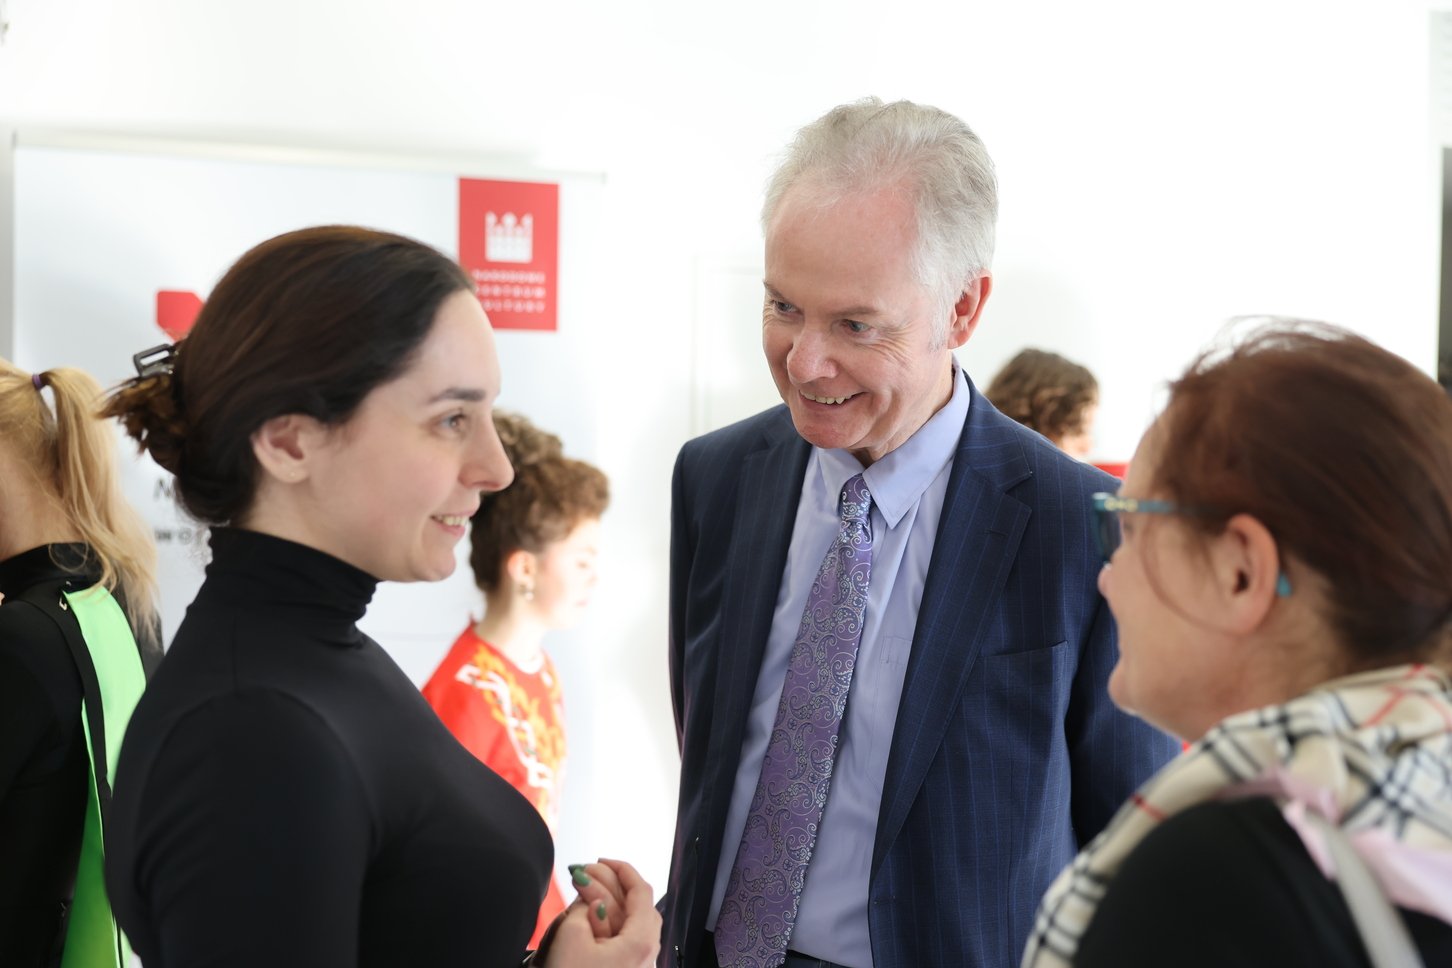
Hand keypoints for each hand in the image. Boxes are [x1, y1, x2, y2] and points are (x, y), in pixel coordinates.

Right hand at [538, 859, 658, 966]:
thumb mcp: (571, 935)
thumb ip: (584, 904)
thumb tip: (590, 892)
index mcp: (642, 942)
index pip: (642, 891)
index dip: (622, 869)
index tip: (601, 859)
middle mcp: (647, 956)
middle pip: (638, 906)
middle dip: (613, 884)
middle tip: (587, 873)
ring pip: (630, 925)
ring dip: (609, 905)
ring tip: (584, 893)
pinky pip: (622, 942)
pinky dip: (608, 925)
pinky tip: (589, 920)